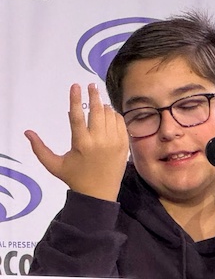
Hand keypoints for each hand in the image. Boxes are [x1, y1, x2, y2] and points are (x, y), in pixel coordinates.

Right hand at [24, 83, 128, 200]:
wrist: (99, 194)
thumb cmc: (75, 178)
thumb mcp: (54, 165)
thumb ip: (39, 148)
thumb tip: (27, 132)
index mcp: (82, 144)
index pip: (78, 116)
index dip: (76, 99)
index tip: (76, 85)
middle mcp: (100, 141)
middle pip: (97, 111)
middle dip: (94, 95)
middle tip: (91, 85)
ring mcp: (115, 143)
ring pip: (111, 116)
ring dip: (104, 106)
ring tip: (99, 102)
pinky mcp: (124, 146)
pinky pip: (121, 124)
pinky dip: (115, 116)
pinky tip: (110, 114)